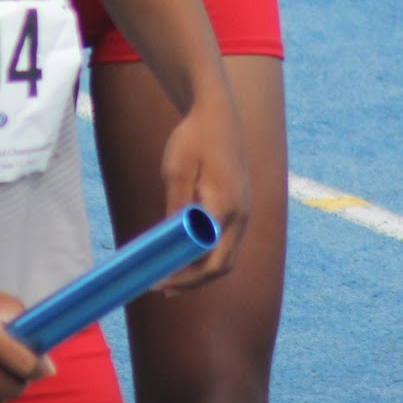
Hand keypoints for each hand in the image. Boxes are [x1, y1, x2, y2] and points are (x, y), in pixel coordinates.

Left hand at [156, 94, 250, 290]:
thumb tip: (170, 246)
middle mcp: (241, 215)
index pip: (209, 260)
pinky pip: (225, 241)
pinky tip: (185, 255)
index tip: (159, 284)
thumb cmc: (193, 138)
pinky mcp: (238, 206)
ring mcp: (243, 211)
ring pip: (225, 255)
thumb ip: (176, 210)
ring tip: (170, 279)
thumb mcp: (176, 172)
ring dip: (200, 271)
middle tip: (162, 289)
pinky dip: (206, 254)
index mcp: (225, 208)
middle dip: (193, 281)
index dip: (185, 277)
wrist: (216, 113)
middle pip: (221, 265)